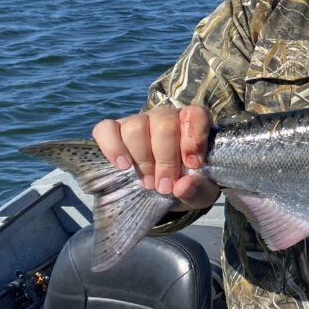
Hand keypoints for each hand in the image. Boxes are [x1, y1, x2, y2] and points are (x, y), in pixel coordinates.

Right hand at [92, 105, 219, 209]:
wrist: (165, 189)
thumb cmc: (188, 183)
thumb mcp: (202, 192)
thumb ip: (200, 189)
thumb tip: (184, 186)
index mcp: (193, 123)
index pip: (195, 115)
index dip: (193, 139)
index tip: (192, 165)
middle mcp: (167, 116)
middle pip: (163, 124)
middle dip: (165, 159)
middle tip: (165, 186)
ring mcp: (140, 121)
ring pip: (136, 127)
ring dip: (142, 159)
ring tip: (149, 183)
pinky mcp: (114, 131)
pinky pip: (106, 129)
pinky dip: (112, 147)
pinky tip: (123, 166)